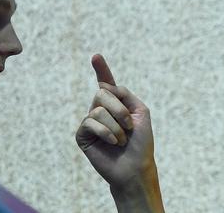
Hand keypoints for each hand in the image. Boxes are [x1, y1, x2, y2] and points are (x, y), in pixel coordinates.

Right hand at [75, 54, 163, 211]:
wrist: (135, 167)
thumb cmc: (141, 143)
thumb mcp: (140, 112)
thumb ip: (125, 94)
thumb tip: (103, 87)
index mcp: (117, 105)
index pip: (107, 84)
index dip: (102, 70)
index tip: (96, 56)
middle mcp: (102, 111)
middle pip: (102, 94)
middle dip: (120, 109)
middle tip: (129, 125)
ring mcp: (91, 123)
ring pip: (98, 109)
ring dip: (116, 125)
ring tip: (122, 139)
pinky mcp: (82, 136)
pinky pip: (90, 122)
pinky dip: (106, 132)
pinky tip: (113, 142)